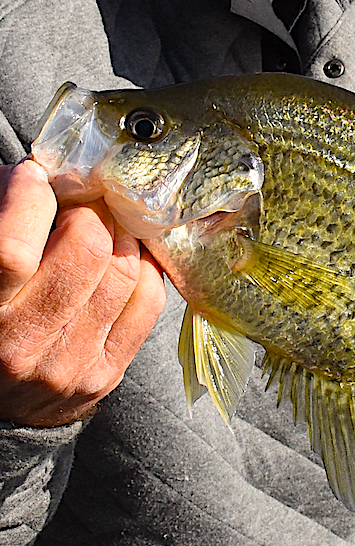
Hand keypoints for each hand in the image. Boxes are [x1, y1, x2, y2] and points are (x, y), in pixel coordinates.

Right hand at [0, 158, 165, 425]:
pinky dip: (143, 266)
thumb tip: (32, 173)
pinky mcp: (106, 372)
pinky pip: (148, 301)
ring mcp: (71, 363)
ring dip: (120, 232)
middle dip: (89, 208)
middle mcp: (24, 344)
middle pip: (86, 248)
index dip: (29, 197)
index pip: (13, 247)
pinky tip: (126, 254)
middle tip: (81, 197)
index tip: (34, 176)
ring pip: (124, 269)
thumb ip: (0, 223)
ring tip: (104, 222)